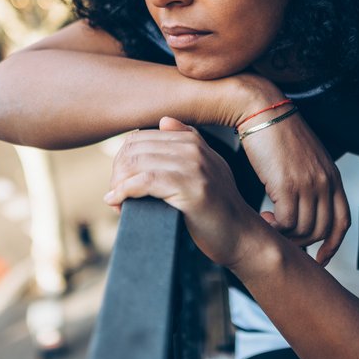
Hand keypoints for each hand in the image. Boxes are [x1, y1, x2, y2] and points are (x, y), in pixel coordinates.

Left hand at [105, 117, 262, 267]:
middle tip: (115, 194)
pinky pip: (144, 181)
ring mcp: (193, 167)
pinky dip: (124, 192)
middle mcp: (193, 148)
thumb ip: (188, 143)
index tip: (120, 182)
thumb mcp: (208, 168)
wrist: (242, 237)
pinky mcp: (190, 188)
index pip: (140, 138)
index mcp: (193, 141)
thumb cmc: (219, 209)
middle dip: (117, 172)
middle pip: (134, 148)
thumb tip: (164, 121)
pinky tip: (118, 203)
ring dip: (118, 184)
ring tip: (118, 202)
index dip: (122, 160)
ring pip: (137, 163)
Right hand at [239, 108, 349, 264]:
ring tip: (269, 223)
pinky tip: (262, 216)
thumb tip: (304, 206)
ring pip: (303, 229)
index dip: (334, 244)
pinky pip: (285, 222)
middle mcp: (324, 182)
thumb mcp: (306, 158)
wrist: (262, 111)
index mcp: (332, 176)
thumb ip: (312, 181)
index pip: (342, 221)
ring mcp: (307, 184)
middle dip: (303, 242)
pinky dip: (274, 227)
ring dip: (285, 234)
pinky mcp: (286, 185)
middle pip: (322, 230)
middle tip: (283, 238)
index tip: (321, 258)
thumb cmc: (278, 133)